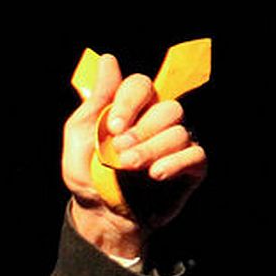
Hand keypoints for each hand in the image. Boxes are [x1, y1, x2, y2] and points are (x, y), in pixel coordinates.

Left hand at [62, 52, 206, 259]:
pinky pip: (195, 153)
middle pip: (167, 108)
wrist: (100, 215)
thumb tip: (109, 61)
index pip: (142, 85)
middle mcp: (157, 123)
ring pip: (178, 132)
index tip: (113, 125)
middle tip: (119, 152)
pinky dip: (174, 163)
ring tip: (129, 168)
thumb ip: (96, 100)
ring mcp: (175, 144)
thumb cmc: (88, 175)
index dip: (130, 101)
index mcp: (131, 110)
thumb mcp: (80, 136)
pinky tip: (154, 175)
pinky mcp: (190, 168)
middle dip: (141, 131)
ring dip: (151, 150)